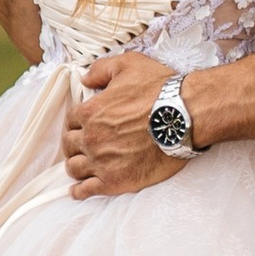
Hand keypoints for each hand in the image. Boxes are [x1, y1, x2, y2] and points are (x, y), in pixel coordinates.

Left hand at [61, 52, 185, 198]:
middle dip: (75, 143)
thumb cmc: (160, 90)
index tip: (84, 125)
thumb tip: (85, 79)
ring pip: (74, 168)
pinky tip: (78, 190)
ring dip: (77, 165)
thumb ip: (101, 69)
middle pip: (70, 144)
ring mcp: (101, 162)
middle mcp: (91, 138)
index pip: (71, 119)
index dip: (78, 121)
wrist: (184, 117)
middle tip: (84, 145)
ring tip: (83, 166)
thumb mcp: (129, 64)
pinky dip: (79, 191)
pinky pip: (86, 190)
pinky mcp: (114, 182)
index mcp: (90, 111)